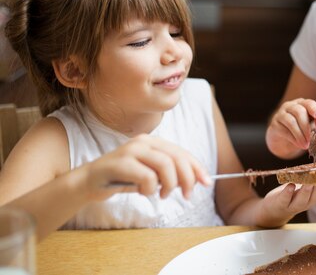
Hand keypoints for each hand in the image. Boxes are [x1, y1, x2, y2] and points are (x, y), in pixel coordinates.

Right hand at [78, 135, 210, 201]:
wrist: (89, 182)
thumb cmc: (122, 178)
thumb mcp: (150, 174)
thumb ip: (169, 173)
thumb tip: (195, 180)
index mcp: (153, 141)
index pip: (182, 152)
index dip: (197, 167)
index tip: (206, 182)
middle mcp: (144, 141)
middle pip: (177, 157)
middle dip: (187, 178)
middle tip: (187, 194)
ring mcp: (131, 150)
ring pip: (165, 165)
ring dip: (169, 184)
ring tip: (162, 194)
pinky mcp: (120, 162)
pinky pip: (147, 177)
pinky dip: (151, 189)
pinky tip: (144, 192)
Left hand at [258, 183, 315, 225]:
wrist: (273, 210)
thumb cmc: (291, 195)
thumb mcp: (306, 189)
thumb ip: (315, 180)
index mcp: (313, 198)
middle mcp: (306, 203)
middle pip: (315, 197)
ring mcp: (293, 205)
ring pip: (302, 200)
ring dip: (306, 191)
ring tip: (309, 182)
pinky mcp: (280, 204)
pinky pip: (285, 199)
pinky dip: (288, 192)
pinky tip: (290, 185)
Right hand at [267, 98, 315, 155]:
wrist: (283, 141)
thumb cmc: (300, 131)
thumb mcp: (310, 126)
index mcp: (301, 104)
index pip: (308, 103)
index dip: (314, 109)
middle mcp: (290, 106)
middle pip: (300, 112)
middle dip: (307, 127)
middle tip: (311, 139)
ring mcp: (280, 114)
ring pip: (291, 122)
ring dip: (300, 135)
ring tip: (305, 145)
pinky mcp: (274, 124)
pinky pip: (284, 131)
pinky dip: (293, 139)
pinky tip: (299, 144)